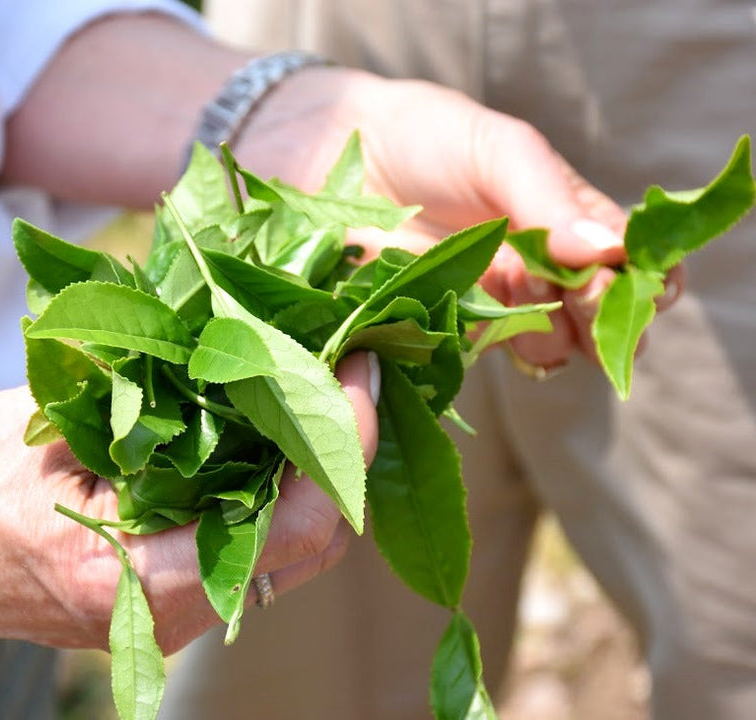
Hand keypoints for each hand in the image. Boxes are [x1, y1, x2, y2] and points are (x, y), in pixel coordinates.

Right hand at [0, 354, 377, 654]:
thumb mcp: (52, 424)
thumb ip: (155, 403)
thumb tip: (252, 347)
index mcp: (133, 577)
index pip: (294, 525)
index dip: (344, 440)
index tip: (359, 365)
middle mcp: (160, 615)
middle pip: (306, 547)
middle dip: (343, 451)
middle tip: (350, 365)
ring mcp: (157, 617)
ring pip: (280, 553)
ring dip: (311, 470)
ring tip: (321, 386)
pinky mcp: (149, 599)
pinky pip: (239, 552)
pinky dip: (267, 491)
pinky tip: (268, 430)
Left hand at [235, 71, 683, 369]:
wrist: (333, 152)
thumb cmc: (424, 137)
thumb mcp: (498, 149)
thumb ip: (550, 196)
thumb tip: (612, 251)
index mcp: (564, 223)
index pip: (627, 266)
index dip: (640, 282)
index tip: (625, 279)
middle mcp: (536, 273)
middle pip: (596, 321)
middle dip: (600, 320)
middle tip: (576, 298)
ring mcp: (488, 308)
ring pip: (547, 350)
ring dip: (552, 341)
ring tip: (526, 306)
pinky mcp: (438, 333)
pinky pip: (478, 360)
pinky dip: (486, 352)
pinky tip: (481, 328)